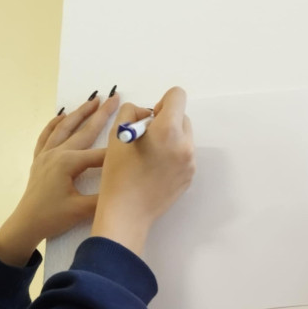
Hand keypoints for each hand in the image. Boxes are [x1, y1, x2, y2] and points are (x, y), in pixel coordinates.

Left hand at [0, 91, 119, 265]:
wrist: (26, 224)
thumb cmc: (52, 217)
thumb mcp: (81, 210)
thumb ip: (104, 197)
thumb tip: (123, 186)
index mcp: (68, 163)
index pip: (99, 154)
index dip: (117, 149)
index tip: (133, 140)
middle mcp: (57, 153)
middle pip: (83, 131)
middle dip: (100, 114)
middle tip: (114, 97)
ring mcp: (46, 155)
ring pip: (64, 127)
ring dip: (79, 113)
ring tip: (93, 100)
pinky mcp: (39, 160)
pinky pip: (46, 136)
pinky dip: (54, 123)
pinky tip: (61, 115)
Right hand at [91, 86, 194, 254]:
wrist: (127, 212)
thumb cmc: (118, 172)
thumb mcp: (117, 133)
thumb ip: (132, 112)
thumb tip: (146, 113)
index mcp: (168, 130)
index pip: (178, 96)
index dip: (163, 101)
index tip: (150, 118)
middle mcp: (185, 144)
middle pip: (183, 117)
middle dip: (166, 121)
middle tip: (147, 138)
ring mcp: (190, 163)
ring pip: (184, 138)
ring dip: (170, 139)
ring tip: (150, 156)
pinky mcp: (189, 178)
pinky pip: (184, 156)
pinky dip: (173, 156)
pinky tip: (155, 170)